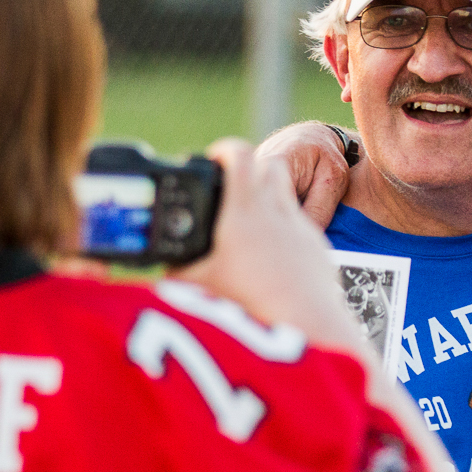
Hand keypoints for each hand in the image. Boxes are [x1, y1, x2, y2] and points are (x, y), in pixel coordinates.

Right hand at [171, 139, 364, 355]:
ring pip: (287, 189)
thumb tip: (156, 265)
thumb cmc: (249, 304)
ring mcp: (299, 225)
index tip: (215, 158)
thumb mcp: (201, 285)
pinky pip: (299, 219)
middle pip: (268, 164)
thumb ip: (177, 270)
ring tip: (250, 209)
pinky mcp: (314, 243)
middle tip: (232, 183)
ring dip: (269, 189)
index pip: (240, 156)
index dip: (226, 150)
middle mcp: (276, 211)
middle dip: (249, 167)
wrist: (305, 321)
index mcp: (245, 211)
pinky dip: (284, 221)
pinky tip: (273, 242)